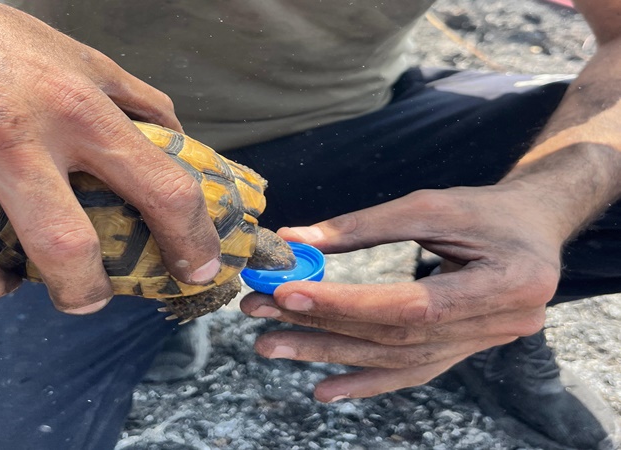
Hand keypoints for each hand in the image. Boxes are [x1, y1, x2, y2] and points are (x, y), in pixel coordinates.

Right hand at [0, 0, 220, 312]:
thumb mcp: (76, 57)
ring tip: (2, 278)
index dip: (191, 239)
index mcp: (72, 106)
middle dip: (83, 292)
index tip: (197, 269)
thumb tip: (179, 147)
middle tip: (85, 295)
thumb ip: (135, 102)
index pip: (158, 187)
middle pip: (62, 246)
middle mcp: (7, 134)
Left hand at [240, 183, 565, 401]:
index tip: (290, 292)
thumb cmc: (486, 210)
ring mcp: (482, 346)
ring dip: (329, 355)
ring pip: (395, 361)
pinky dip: (365, 382)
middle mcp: (501, 326)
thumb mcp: (431, 205)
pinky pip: (411, 374)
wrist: (533, 230)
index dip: (347, 304)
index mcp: (507, 283)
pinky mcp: (462, 351)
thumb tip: (294, 240)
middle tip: (260, 316)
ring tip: (272, 345)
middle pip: (395, 338)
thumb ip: (364, 225)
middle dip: (322, 327)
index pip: (412, 306)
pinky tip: (324, 389)